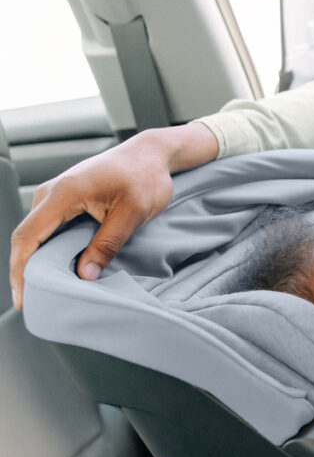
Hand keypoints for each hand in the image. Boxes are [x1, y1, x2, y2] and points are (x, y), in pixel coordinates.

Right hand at [9, 123, 218, 308]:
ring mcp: (55, 195)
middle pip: (26, 237)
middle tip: (35, 302)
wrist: (149, 154)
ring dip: (38, 262)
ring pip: (37, 234)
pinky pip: (48, 229)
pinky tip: (60, 269)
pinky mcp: (64, 200)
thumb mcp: (133, 213)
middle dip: (26, 271)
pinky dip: (50, 250)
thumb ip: (108, 243)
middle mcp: (51, 193)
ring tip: (48, 291)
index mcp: (64, 193)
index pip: (28, 236)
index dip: (21, 269)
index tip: (22, 297)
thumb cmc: (144, 178)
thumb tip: (86, 275)